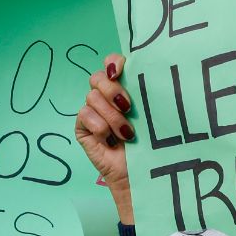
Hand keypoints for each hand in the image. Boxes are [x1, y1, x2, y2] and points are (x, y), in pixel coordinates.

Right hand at [74, 52, 135, 223]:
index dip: (113, 62)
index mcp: (125, 88)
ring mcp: (93, 112)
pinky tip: (110, 140)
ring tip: (127, 133)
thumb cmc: (153, 143)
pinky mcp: (83, 128)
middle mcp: (106, 97)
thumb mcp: (152, 112)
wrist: (143, 174)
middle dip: (113, 90)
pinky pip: (83, 114)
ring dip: (111, 116)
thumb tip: (149, 68)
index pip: (112, 63)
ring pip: (92, 96)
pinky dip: (98, 126)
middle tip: (129, 107)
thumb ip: (144, 90)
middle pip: (98, 77)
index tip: (120, 71)